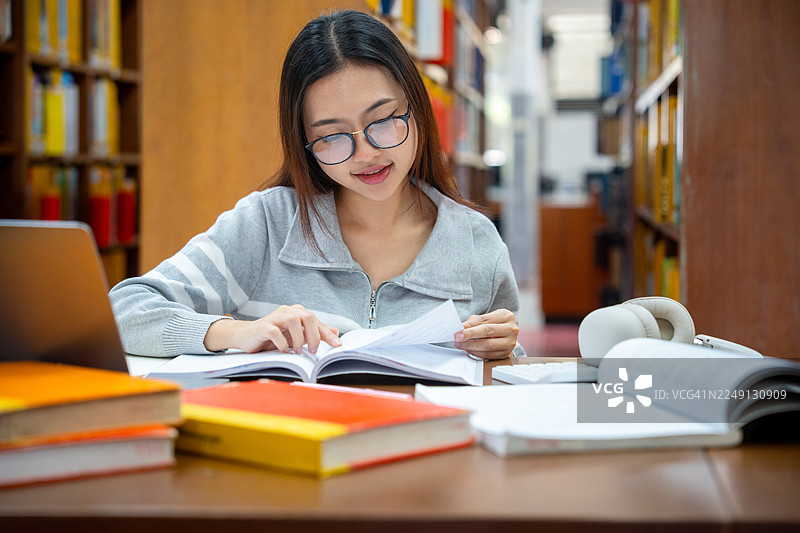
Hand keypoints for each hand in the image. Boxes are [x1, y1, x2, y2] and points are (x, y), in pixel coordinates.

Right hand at [205, 305, 341, 354]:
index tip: (338, 345)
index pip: (316, 321)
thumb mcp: (296, 336)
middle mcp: (287, 311)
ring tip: (296, 351)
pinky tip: (283, 350)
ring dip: (298, 339)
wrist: (247, 336)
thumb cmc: (273, 337)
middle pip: (308, 317)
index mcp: (297, 312)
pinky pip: (276, 332)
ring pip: (293, 321)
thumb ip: (314, 333)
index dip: (327, 333)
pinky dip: (282, 343)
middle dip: (314, 336)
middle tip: (313, 350)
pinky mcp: (264, 326)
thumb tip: (335, 332)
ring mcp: (275, 317)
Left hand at [454, 309, 518, 359]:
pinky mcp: (506, 353)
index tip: (459, 329)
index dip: (470, 324)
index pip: (485, 319)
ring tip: (461, 345)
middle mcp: (511, 328)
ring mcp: (510, 342)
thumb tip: (461, 327)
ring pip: (488, 345)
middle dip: (470, 334)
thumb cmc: (494, 326)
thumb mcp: (487, 319)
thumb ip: (474, 321)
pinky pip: (489, 355)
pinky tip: (469, 350)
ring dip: (471, 345)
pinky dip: (477, 353)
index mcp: (506, 316)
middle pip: (488, 331)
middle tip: (458, 337)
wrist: (506, 338)